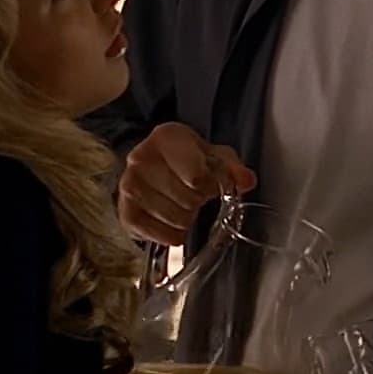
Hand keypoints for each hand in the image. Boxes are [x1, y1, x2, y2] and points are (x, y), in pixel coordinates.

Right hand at [117, 122, 255, 245]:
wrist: (153, 169)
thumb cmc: (186, 160)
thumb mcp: (214, 156)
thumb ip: (232, 167)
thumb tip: (245, 180)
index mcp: (166, 137)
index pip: (197, 176)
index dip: (212, 186)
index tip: (212, 184)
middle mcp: (141, 158)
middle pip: (188, 199)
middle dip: (198, 201)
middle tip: (194, 194)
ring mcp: (129, 186)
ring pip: (177, 219)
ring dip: (186, 218)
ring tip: (181, 204)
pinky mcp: (126, 213)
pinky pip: (163, 236)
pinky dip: (173, 235)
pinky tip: (170, 219)